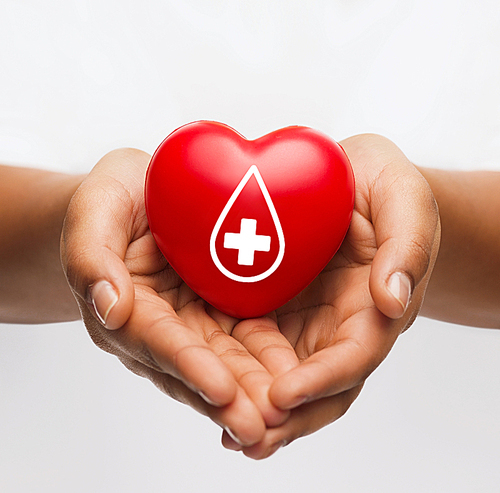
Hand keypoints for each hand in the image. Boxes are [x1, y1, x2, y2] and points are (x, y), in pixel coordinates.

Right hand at [61, 148, 290, 445]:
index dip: (188, 365)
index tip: (221, 389)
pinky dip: (267, 364)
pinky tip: (295, 381)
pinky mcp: (218, 313)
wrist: (142, 194)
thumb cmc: (116, 198)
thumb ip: (92, 255)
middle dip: (227, 399)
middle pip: (194, 367)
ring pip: (223, 364)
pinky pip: (244, 341)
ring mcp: (191, 324)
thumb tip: (109, 308)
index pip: (157, 340)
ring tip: (284, 418)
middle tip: (262, 427)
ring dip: (251, 393)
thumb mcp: (96, 209)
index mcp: (124, 308)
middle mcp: (159, 327)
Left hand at [222, 134, 440, 457]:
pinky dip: (237, 372)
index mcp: (374, 307)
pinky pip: (254, 347)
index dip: (322, 380)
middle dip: (286, 417)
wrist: (348, 178)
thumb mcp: (402, 198)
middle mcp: (339, 325)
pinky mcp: (273, 308)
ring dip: (257, 406)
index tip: (283, 396)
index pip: (354, 357)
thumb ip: (407, 244)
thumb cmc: (381, 185)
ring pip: (283, 376)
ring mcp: (304, 321)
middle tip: (245, 436)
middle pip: (318, 386)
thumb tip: (393, 300)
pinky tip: (208, 384)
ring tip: (224, 430)